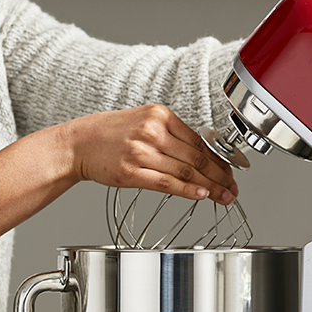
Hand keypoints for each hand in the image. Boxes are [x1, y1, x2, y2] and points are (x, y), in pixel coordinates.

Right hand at [63, 104, 238, 204]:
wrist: (79, 143)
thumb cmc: (110, 134)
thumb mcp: (143, 121)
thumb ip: (171, 134)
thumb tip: (202, 155)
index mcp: (160, 115)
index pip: (198, 140)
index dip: (218, 158)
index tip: (230, 170)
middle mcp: (152, 131)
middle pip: (196, 157)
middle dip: (220, 175)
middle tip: (233, 187)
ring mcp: (140, 152)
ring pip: (185, 171)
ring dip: (210, 186)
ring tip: (223, 196)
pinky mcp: (130, 172)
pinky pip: (167, 183)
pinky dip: (188, 190)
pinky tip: (202, 195)